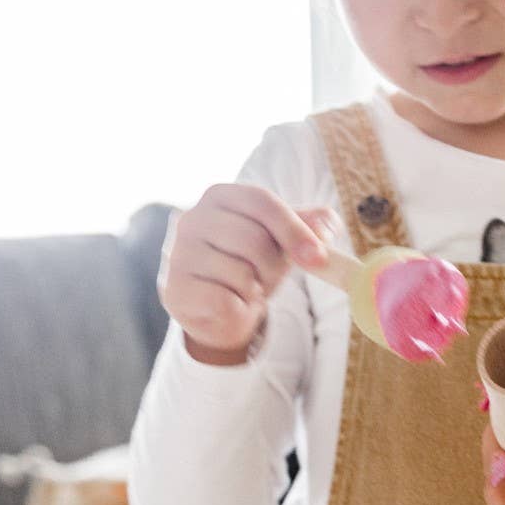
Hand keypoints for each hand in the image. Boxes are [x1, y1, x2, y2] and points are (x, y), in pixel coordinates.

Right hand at [159, 183, 337, 363]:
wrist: (217, 308)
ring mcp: (178, 253)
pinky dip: (238, 308)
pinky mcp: (175, 288)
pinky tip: (231, 304)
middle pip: (254, 240)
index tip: (317, 258)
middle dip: (274, 267)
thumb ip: (308, 226)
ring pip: (240, 273)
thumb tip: (328, 225)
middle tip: (268, 277)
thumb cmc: (251, 264)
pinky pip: (223, 299)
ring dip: (255, 289)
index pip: (262, 202)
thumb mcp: (283, 239)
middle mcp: (192, 218)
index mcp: (221, 196)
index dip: (294, 230)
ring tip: (246, 288)